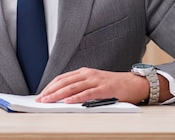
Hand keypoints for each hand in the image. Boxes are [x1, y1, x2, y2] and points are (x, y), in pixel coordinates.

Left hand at [36, 67, 150, 104]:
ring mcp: (96, 81)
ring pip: (72, 87)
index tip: (41, 94)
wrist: (134, 83)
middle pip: (64, 82)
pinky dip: (76, 98)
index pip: (62, 78)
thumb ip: (81, 87)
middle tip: (40, 99)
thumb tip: (64, 97)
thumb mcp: (94, 82)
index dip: (50, 86)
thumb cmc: (114, 85)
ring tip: (48, 101)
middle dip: (50, 91)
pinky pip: (87, 93)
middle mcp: (88, 74)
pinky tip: (67, 102)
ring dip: (58, 95)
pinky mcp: (104, 89)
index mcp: (84, 72)